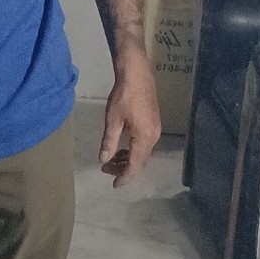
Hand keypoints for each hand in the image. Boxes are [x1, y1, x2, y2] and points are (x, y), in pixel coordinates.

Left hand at [99, 50, 160, 186]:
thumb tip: (104, 160)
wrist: (136, 73)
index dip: (124, 177)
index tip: (114, 185)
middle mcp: (153, 137)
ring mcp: (155, 129)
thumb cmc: (123, 95)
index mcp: (144, 138)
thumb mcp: (113, 120)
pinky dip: (132, 150)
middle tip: (106, 170)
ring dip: (128, 159)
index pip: (135, 165)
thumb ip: (109, 142)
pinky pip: (144, 144)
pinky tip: (121, 147)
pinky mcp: (153, 123)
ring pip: (142, 153)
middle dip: (124, 169)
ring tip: (111, 160)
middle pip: (140, 161)